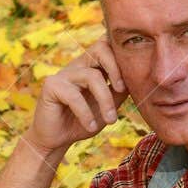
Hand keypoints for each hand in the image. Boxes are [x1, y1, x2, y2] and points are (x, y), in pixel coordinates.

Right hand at [27, 34, 130, 157]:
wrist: (56, 140)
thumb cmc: (82, 122)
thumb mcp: (107, 107)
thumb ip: (119, 92)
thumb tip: (136, 80)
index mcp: (91, 67)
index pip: (107, 47)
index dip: (121, 57)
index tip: (131, 81)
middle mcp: (77, 66)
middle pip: (100, 49)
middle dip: (116, 68)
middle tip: (123, 90)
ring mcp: (63, 74)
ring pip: (92, 76)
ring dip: (105, 100)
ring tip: (111, 120)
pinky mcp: (51, 86)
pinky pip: (74, 96)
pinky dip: (86, 113)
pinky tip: (91, 126)